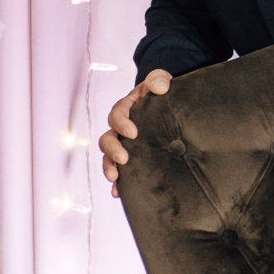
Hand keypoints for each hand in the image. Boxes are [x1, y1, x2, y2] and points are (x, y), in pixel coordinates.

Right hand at [98, 70, 172, 195]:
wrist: (166, 104)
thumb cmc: (161, 91)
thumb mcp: (160, 82)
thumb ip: (158, 80)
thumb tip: (160, 87)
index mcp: (126, 108)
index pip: (117, 114)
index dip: (122, 123)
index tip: (133, 133)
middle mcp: (120, 128)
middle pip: (107, 139)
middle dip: (113, 151)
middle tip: (124, 159)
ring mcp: (123, 144)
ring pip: (108, 157)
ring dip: (109, 167)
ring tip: (115, 179)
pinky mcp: (131, 157)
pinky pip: (120, 171)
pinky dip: (118, 183)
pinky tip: (119, 193)